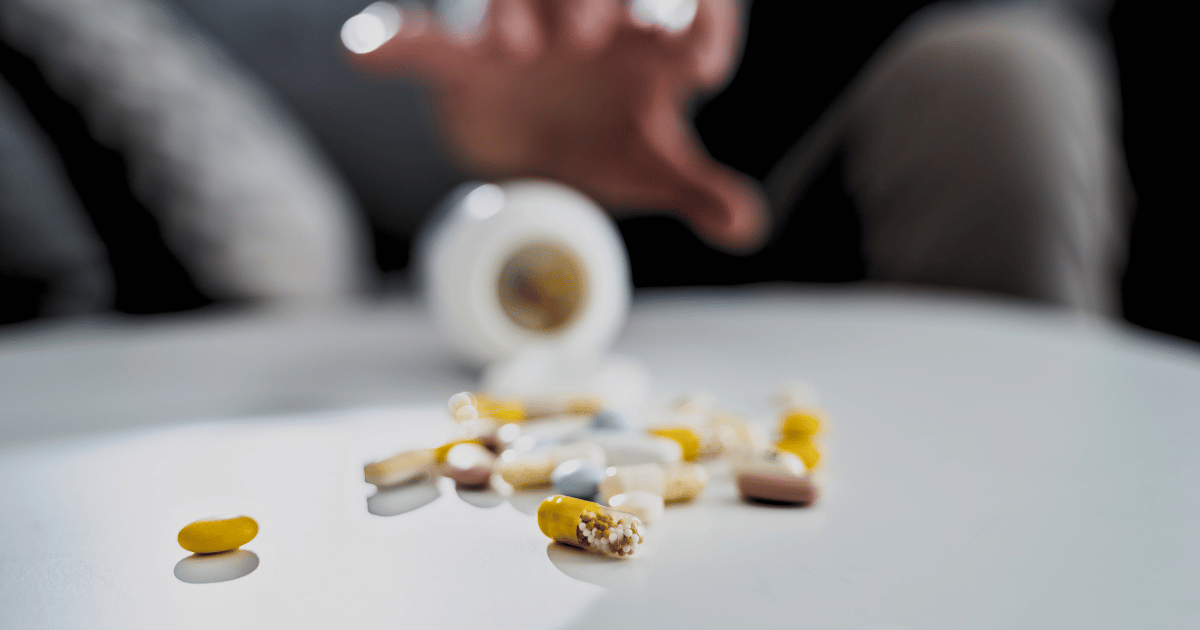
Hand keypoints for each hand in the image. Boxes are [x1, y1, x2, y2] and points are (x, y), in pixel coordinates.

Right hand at [349, 0, 766, 251]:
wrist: (538, 146)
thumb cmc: (607, 139)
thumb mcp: (655, 166)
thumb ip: (700, 189)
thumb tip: (749, 227)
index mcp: (651, 42)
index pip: (688, 14)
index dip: (701, 23)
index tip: (699, 63)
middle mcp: (589, 22)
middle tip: (588, 37)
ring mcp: (523, 35)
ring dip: (509, 9)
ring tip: (510, 45)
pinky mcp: (464, 62)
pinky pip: (424, 43)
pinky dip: (393, 41)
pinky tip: (361, 50)